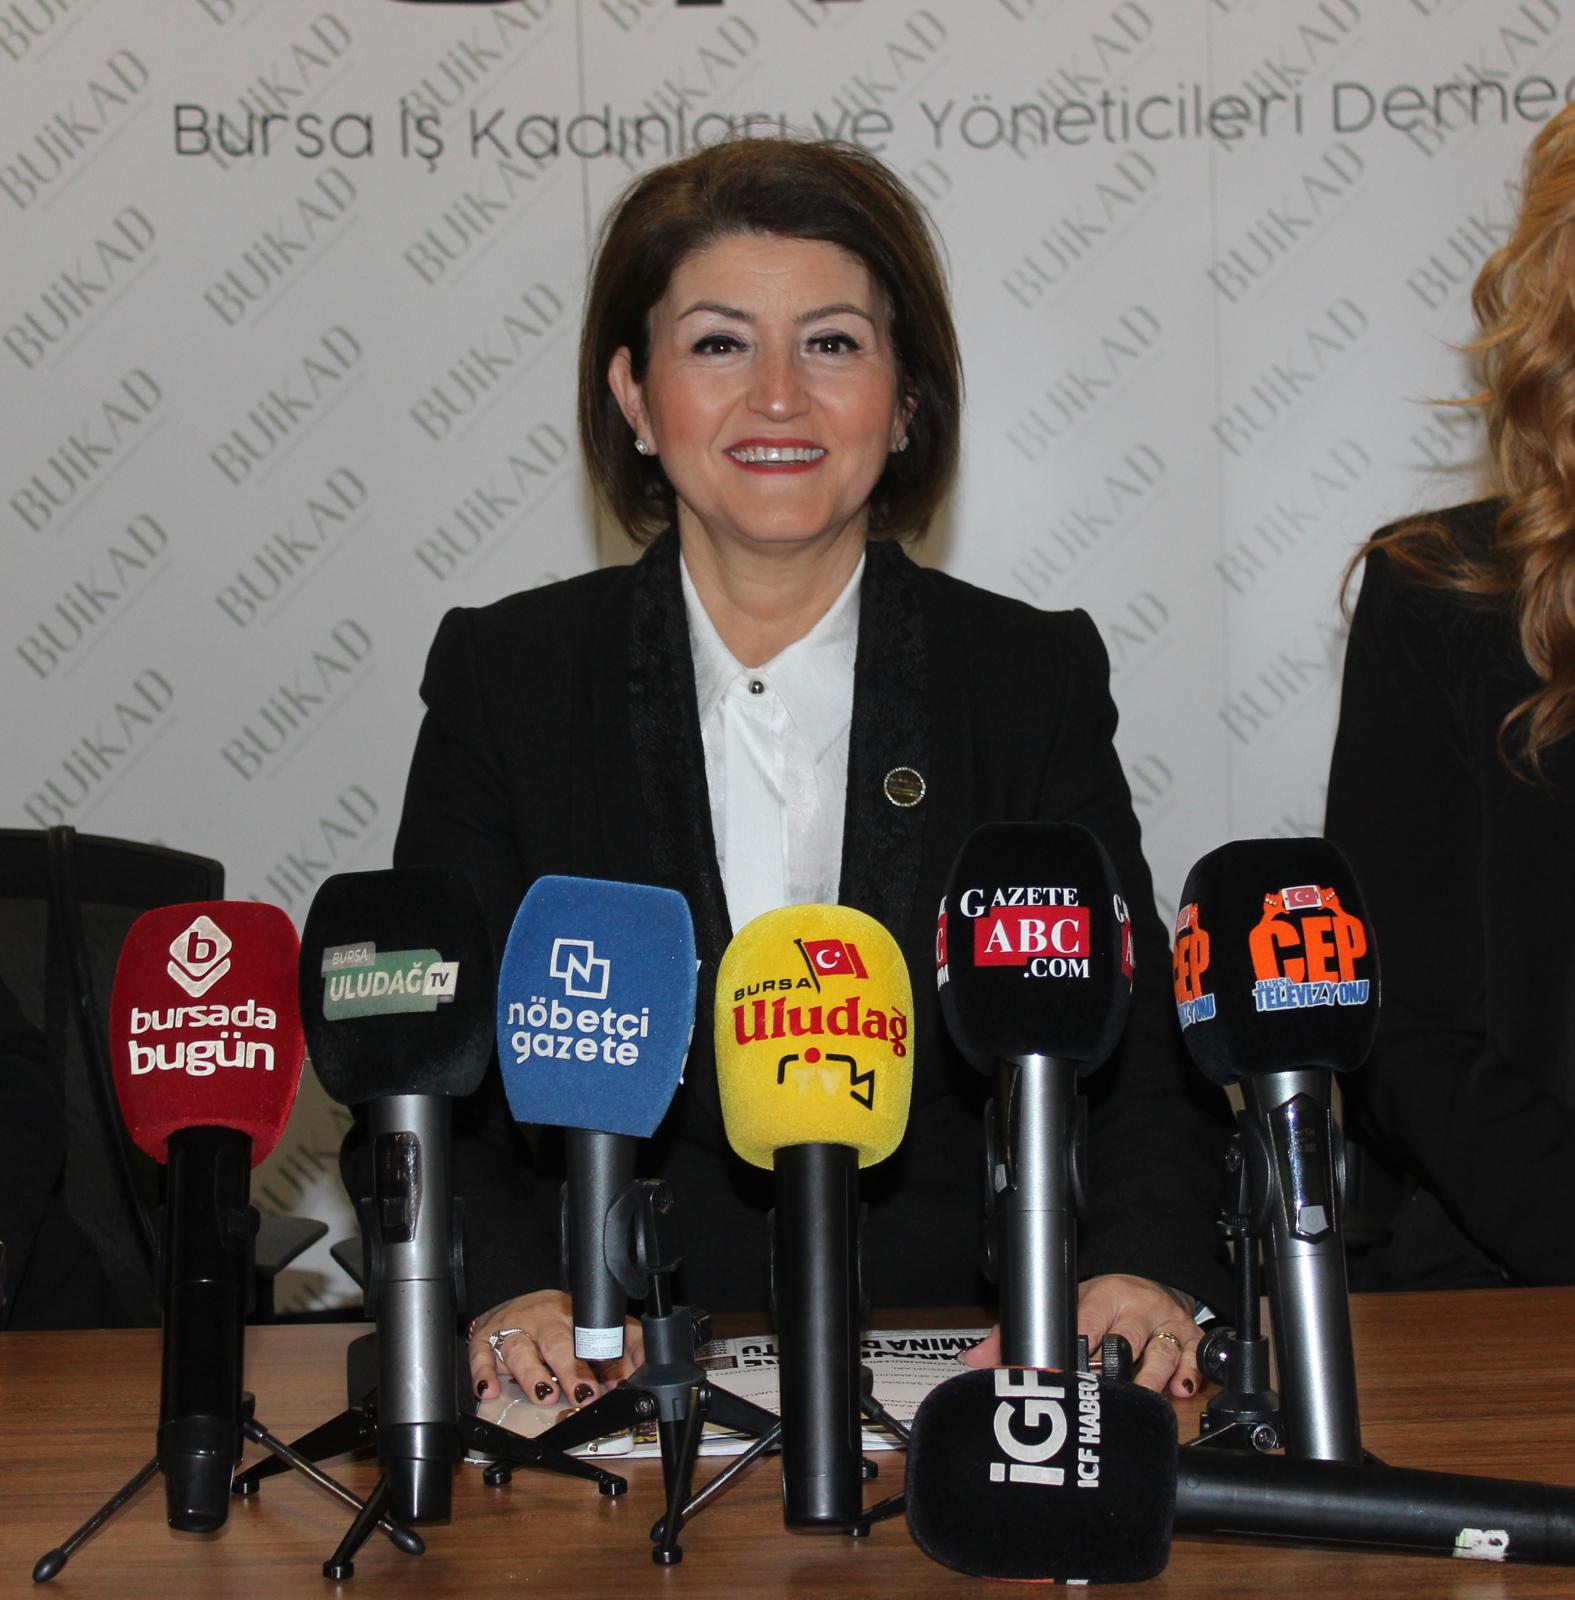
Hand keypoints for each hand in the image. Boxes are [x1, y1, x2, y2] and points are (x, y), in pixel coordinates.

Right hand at [469, 1290, 643, 1407]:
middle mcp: (542, 1320)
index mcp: (572, 1315)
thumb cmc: (556, 1321)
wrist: (514, 1303)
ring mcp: (512, 1329)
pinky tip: (489, 1391)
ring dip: (532, 1374)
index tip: (615, 1382)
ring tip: (545, 1394)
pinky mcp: (485, 1340)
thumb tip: (646, 1370)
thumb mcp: (592, 1325)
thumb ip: (625, 1343)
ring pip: (520, 1348)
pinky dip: (484, 1373)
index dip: (604, 1361)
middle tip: (583, 1393)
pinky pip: (481, 1355)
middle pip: (557, 1341)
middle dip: (571, 1368)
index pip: (591, 1337)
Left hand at [959, 1274, 1200, 1398]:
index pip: (1085, 1325)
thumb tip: (974, 1360)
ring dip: (1151, 1380)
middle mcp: (1133, 1307)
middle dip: (1114, 1374)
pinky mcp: (1189, 1335)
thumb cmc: (1100, 1303)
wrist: (1148, 1281)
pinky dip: (1190, 1374)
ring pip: (1160, 1352)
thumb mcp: (1062, 1308)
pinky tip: (1181, 1389)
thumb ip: (1016, 1334)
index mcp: (1098, 1297)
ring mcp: (1163, 1322)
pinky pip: (1193, 1356)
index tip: (1065, 1380)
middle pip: (1125, 1341)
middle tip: (1101, 1399)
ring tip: (1140, 1401)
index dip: (1076, 1356)